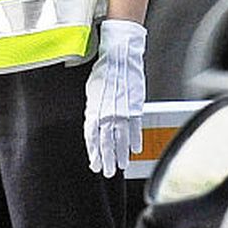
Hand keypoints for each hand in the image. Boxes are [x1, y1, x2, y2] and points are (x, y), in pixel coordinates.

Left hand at [84, 19, 146, 176]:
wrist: (120, 56)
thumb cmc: (104, 70)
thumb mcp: (92, 90)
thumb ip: (93, 109)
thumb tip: (93, 123)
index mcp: (94, 109)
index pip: (92, 137)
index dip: (93, 152)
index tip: (94, 163)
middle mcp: (107, 113)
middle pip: (106, 142)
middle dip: (106, 159)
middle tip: (106, 172)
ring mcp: (122, 112)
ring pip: (121, 139)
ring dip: (120, 155)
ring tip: (121, 166)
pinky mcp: (135, 107)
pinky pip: (135, 128)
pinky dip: (135, 140)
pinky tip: (134, 149)